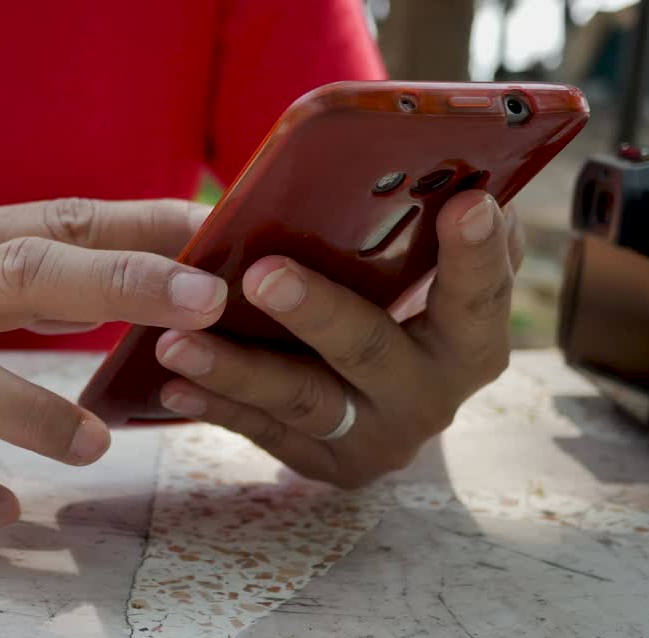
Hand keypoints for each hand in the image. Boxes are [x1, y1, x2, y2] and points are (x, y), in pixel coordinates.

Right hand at [0, 199, 223, 527]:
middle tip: (201, 306)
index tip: (215, 228)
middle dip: (114, 287)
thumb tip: (132, 261)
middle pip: (17, 275)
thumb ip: (15, 254)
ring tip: (96, 443)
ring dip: (30, 410)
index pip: (50, 219)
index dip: (134, 223)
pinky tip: (2, 513)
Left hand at [155, 190, 523, 485]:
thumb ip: (433, 225)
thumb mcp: (425, 268)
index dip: (475, 255)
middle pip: (372, 349)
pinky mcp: (324, 461)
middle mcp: (432, 396)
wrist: (382, 399)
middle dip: (316, 312)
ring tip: (176, 340)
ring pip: (302, 398)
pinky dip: (213, 406)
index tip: (466, 204)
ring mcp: (376, 436)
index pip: (479, 295)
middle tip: (262, 276)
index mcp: (471, 338)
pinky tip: (169, 385)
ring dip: (235, 368)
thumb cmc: (397, 298)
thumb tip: (443, 166)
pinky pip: (261, 431)